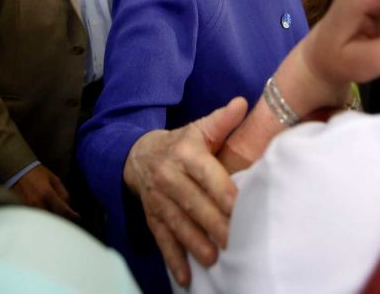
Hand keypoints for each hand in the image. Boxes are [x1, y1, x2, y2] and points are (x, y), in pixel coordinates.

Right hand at [12, 164, 78, 221]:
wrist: (18, 171)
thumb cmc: (39, 174)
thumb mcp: (55, 180)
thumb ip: (63, 193)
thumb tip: (69, 206)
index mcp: (47, 194)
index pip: (62, 210)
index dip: (71, 215)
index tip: (77, 217)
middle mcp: (38, 203)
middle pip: (53, 218)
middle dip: (62, 219)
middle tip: (68, 218)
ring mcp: (29, 208)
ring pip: (44, 220)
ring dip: (52, 220)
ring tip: (58, 219)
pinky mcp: (23, 210)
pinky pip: (36, 218)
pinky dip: (43, 219)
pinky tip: (47, 217)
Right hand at [123, 98, 247, 285]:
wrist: (138, 153)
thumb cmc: (180, 142)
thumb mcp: (199, 128)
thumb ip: (222, 120)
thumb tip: (242, 103)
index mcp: (185, 153)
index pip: (207, 174)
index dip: (223, 192)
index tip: (240, 208)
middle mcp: (169, 176)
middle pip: (193, 202)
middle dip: (212, 223)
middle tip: (232, 241)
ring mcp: (158, 198)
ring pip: (177, 222)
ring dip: (193, 242)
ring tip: (211, 259)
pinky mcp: (151, 216)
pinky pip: (161, 238)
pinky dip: (172, 258)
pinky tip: (185, 277)